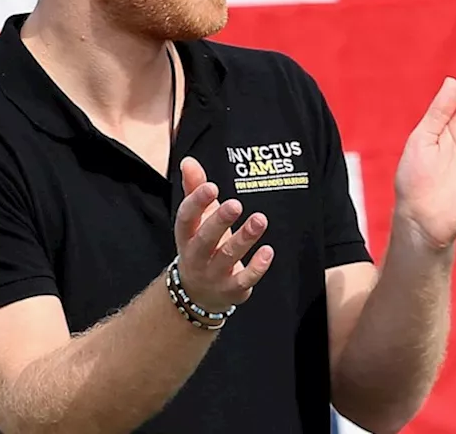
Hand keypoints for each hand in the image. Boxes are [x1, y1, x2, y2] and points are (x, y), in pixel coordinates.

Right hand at [171, 156, 273, 313]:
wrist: (196, 294)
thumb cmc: (200, 246)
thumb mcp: (196, 220)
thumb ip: (194, 189)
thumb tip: (189, 161)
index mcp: (186, 236)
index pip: (186, 218)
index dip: (196, 203)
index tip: (211, 186)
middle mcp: (196, 256)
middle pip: (204, 240)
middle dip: (219, 222)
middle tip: (235, 204)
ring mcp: (214, 275)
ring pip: (228, 257)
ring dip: (244, 238)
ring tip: (260, 220)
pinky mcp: (232, 289)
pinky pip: (244, 279)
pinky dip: (256, 267)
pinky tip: (268, 250)